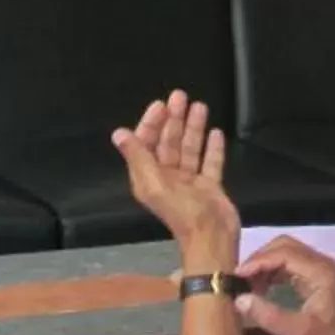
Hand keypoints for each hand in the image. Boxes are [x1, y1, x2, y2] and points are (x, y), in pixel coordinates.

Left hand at [114, 90, 241, 270]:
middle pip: (169, 142)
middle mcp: (167, 177)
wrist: (213, 239)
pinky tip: (216, 133)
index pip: (147, 143)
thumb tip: (118, 133)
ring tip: (200, 106)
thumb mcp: (155, 184)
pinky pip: (210, 163)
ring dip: (194, 128)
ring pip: (190, 149)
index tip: (161, 104)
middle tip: (181, 95)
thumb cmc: (182, 213)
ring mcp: (190, 182)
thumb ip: (138, 157)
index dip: (151, 123)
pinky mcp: (210, 187)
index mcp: (150, 177)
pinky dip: (212, 148)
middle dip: (174, 119)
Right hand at [238, 237, 334, 334]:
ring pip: (287, 252)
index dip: (258, 262)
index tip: (237, 275)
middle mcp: (321, 262)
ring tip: (248, 284)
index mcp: (320, 272)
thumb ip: (269, 316)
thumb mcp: (299, 333)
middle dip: (260, 259)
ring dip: (266, 264)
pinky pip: (292, 263)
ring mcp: (321, 267)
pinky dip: (274, 270)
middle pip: (284, 245)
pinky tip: (262, 287)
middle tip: (240, 278)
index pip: (283, 253)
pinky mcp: (318, 275)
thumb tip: (239, 299)